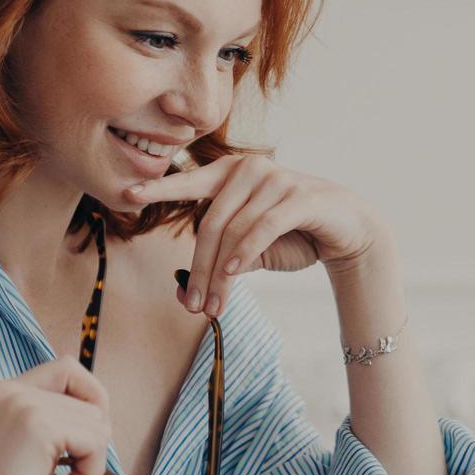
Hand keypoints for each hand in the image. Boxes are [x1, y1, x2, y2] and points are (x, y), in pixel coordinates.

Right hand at [0, 357, 112, 474]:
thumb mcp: (32, 452)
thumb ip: (56, 423)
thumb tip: (103, 413)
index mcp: (1, 392)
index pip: (69, 369)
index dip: (90, 402)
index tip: (81, 446)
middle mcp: (7, 389)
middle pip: (92, 400)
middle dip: (91, 448)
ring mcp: (20, 403)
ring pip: (99, 423)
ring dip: (89, 468)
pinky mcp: (36, 425)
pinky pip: (96, 443)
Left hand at [124, 154, 387, 318]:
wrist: (349, 232)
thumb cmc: (296, 236)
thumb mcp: (251, 252)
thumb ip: (221, 263)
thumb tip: (185, 293)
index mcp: (232, 173)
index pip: (190, 183)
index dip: (159, 188)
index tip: (126, 194)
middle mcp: (251, 168)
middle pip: (210, 223)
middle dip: (200, 269)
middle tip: (194, 306)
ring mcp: (277, 179)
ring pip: (234, 231)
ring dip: (221, 274)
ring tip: (215, 305)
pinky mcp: (299, 196)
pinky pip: (262, 227)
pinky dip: (244, 252)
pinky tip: (232, 274)